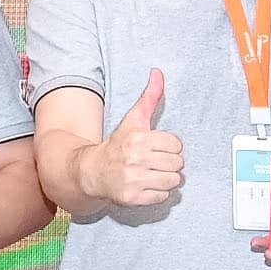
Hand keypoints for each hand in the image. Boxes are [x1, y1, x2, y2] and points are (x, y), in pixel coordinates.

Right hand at [97, 71, 183, 208]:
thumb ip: (150, 97)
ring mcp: (134, 179)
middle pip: (178, 163)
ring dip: (165, 179)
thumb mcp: (134, 119)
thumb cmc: (118, 144)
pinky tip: (144, 185)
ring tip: (150, 174)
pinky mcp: (132, 197)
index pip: (177, 144)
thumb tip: (158, 72)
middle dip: (169, 163)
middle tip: (153, 162)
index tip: (156, 148)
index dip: (169, 146)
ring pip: (173, 181)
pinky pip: (162, 197)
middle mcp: (136, 159)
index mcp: (139, 138)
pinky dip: (156, 193)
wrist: (92, 171)